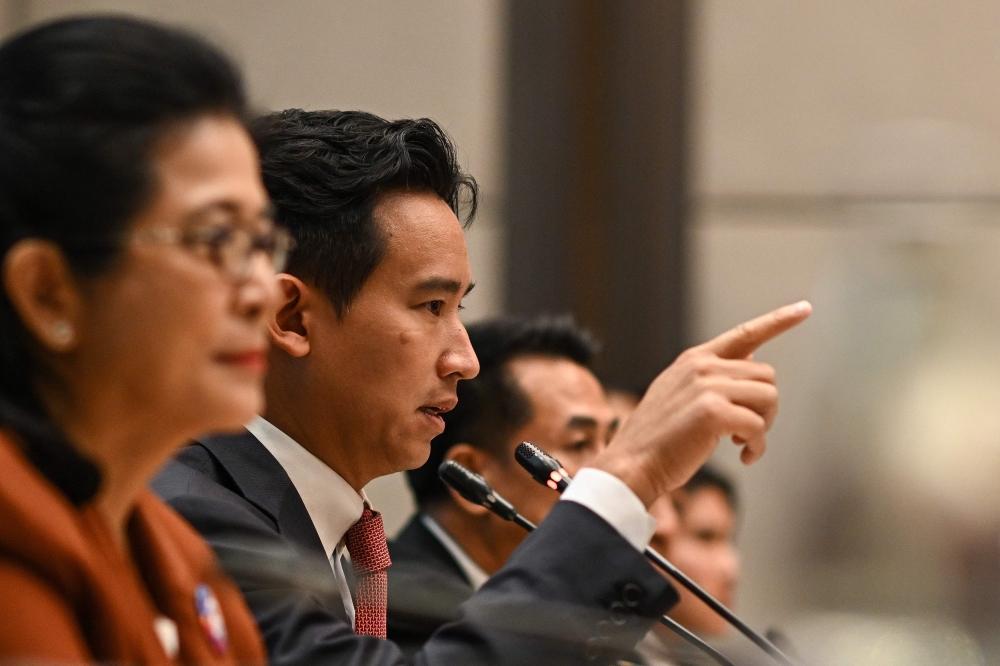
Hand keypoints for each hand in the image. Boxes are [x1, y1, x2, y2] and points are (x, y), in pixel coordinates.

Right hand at [590, 301, 811, 507]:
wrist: (631, 463)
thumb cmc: (657, 438)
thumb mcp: (679, 394)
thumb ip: (712, 376)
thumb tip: (752, 360)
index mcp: (694, 360)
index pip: (745, 333)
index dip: (778, 321)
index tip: (804, 308)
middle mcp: (701, 367)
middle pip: (766, 376)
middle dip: (765, 408)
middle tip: (747, 432)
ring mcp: (706, 387)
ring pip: (769, 397)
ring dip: (764, 425)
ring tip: (743, 442)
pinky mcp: (713, 412)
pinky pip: (758, 426)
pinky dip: (758, 446)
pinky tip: (743, 457)